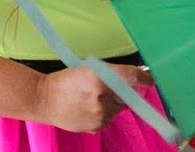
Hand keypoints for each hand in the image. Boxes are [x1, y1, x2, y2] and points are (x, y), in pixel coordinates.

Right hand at [36, 64, 151, 132]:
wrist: (44, 100)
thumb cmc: (67, 80)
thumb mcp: (89, 68)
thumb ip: (111, 73)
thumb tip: (136, 77)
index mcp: (100, 76)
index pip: (130, 76)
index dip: (143, 78)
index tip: (150, 79)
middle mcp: (102, 96)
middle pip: (127, 94)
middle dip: (123, 91)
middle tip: (106, 88)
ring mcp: (100, 114)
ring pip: (119, 108)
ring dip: (113, 103)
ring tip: (93, 99)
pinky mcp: (96, 126)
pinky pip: (110, 119)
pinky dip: (105, 114)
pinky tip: (89, 108)